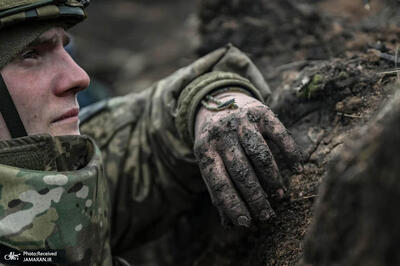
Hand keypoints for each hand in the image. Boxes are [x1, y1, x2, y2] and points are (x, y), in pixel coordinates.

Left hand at [194, 92, 302, 226]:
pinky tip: (297, 169)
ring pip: (260, 155)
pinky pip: (279, 134)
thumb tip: (229, 224)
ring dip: (273, 179)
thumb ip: (217, 189)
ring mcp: (241, 121)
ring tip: (280, 196)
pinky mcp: (261, 111)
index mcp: (204, 150)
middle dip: (256, 197)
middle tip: (267, 216)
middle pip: (241, 172)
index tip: (246, 223)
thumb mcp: (209, 161)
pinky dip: (290, 153)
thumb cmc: (216, 142)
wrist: (218, 102)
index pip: (219, 182)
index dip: (232, 204)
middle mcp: (222, 134)